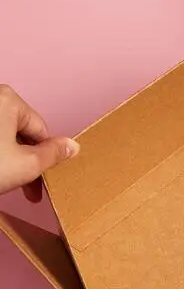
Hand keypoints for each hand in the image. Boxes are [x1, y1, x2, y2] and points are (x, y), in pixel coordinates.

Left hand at [0, 84, 78, 200]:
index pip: (41, 131)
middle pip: (20, 132)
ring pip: (3, 136)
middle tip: (27, 188)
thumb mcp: (28, 165)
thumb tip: (72, 146)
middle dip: (26, 161)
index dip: (46, 159)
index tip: (43, 180)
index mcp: (9, 101)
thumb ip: (54, 154)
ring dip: (10, 160)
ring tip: (7, 182)